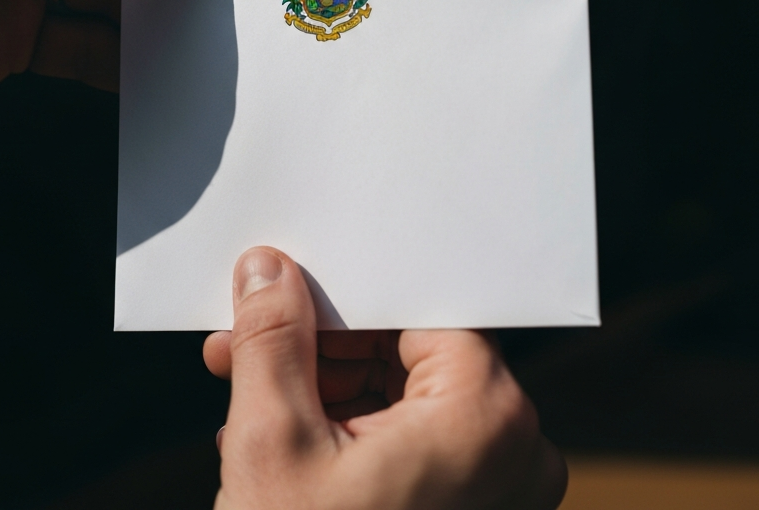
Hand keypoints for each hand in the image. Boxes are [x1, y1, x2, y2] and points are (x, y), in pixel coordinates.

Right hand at [203, 248, 566, 509]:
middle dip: (316, 347)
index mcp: (488, 417)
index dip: (342, 296)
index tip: (283, 295)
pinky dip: (345, 432)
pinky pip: (410, 441)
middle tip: (244, 345)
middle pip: (405, 352)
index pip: (417, 310)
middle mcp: (514, 450)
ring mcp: (496, 489)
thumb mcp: (273, 442)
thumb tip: (267, 269)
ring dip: (320, 388)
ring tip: (244, 399)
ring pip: (402, 395)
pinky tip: (280, 440)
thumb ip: (272, 340)